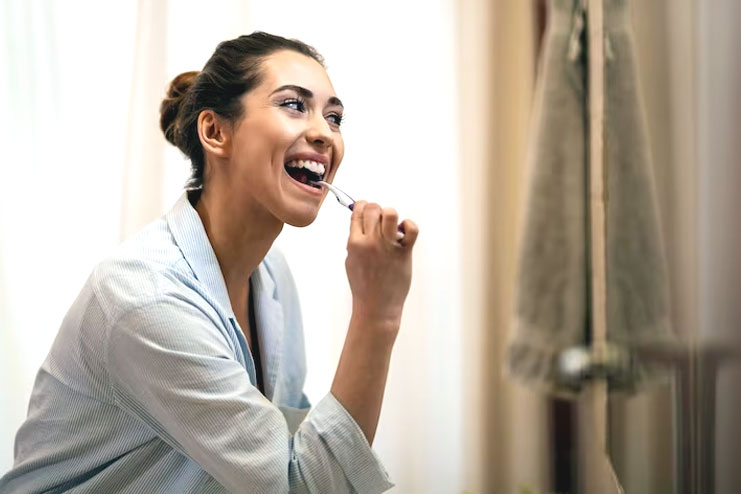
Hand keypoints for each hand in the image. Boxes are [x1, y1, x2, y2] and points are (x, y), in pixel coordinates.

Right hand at [345, 201, 418, 332]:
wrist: (376, 307)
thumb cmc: (364, 285)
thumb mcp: (351, 260)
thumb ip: (355, 240)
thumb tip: (361, 221)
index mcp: (354, 243)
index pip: (358, 211)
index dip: (363, 206)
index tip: (366, 209)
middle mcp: (370, 242)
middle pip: (373, 208)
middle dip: (377, 210)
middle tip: (380, 221)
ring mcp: (388, 247)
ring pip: (390, 213)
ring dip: (391, 216)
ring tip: (392, 227)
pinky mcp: (404, 253)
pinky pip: (411, 229)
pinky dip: (409, 225)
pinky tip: (405, 232)